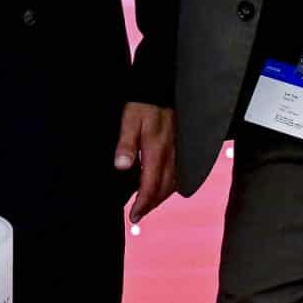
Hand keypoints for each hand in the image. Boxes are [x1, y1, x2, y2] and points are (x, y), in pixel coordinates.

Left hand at [114, 102, 177, 226]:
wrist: (163, 85)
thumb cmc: (144, 103)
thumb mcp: (129, 120)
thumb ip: (126, 144)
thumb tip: (121, 167)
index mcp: (156, 151)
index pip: (150, 186)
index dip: (142, 204)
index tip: (134, 217)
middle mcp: (170, 154)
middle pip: (163, 189)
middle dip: (151, 205)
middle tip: (138, 215)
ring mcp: (178, 151)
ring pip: (173, 183)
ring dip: (161, 197)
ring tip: (148, 204)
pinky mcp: (182, 146)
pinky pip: (179, 173)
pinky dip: (171, 185)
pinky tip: (164, 185)